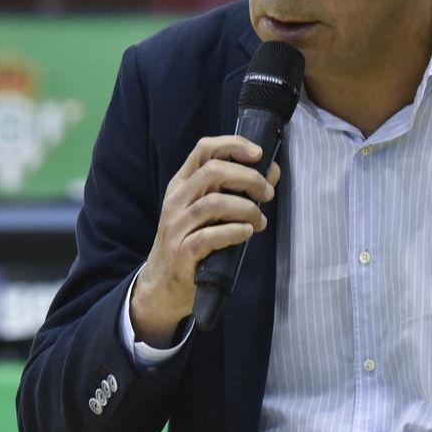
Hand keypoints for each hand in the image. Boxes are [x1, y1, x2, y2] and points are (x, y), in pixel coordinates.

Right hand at [130, 134, 280, 345]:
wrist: (162, 285)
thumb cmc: (190, 243)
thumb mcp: (203, 212)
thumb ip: (231, 191)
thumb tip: (269, 174)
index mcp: (181, 185)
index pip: (204, 150)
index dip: (233, 145)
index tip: (258, 154)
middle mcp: (176, 201)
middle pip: (213, 172)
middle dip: (248, 178)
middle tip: (267, 194)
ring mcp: (176, 227)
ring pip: (214, 203)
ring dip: (246, 209)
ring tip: (259, 221)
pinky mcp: (182, 252)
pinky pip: (210, 236)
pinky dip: (234, 232)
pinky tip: (247, 233)